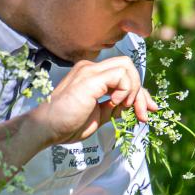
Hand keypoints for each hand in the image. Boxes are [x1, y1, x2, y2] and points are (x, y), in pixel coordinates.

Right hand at [32, 56, 157, 146]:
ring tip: (123, 108)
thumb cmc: (67, 124)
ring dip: (133, 90)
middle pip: (129, 67)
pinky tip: (114, 104)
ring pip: (127, 66)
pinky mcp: (91, 77)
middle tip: (141, 115)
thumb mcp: (100, 115)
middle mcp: (91, 68)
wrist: (47, 128)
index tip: (147, 111)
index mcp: (91, 75)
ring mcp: (90, 70)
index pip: (124, 75)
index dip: (140, 93)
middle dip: (141, 92)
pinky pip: (121, 74)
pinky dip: (125, 90)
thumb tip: (138, 106)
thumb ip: (116, 107)